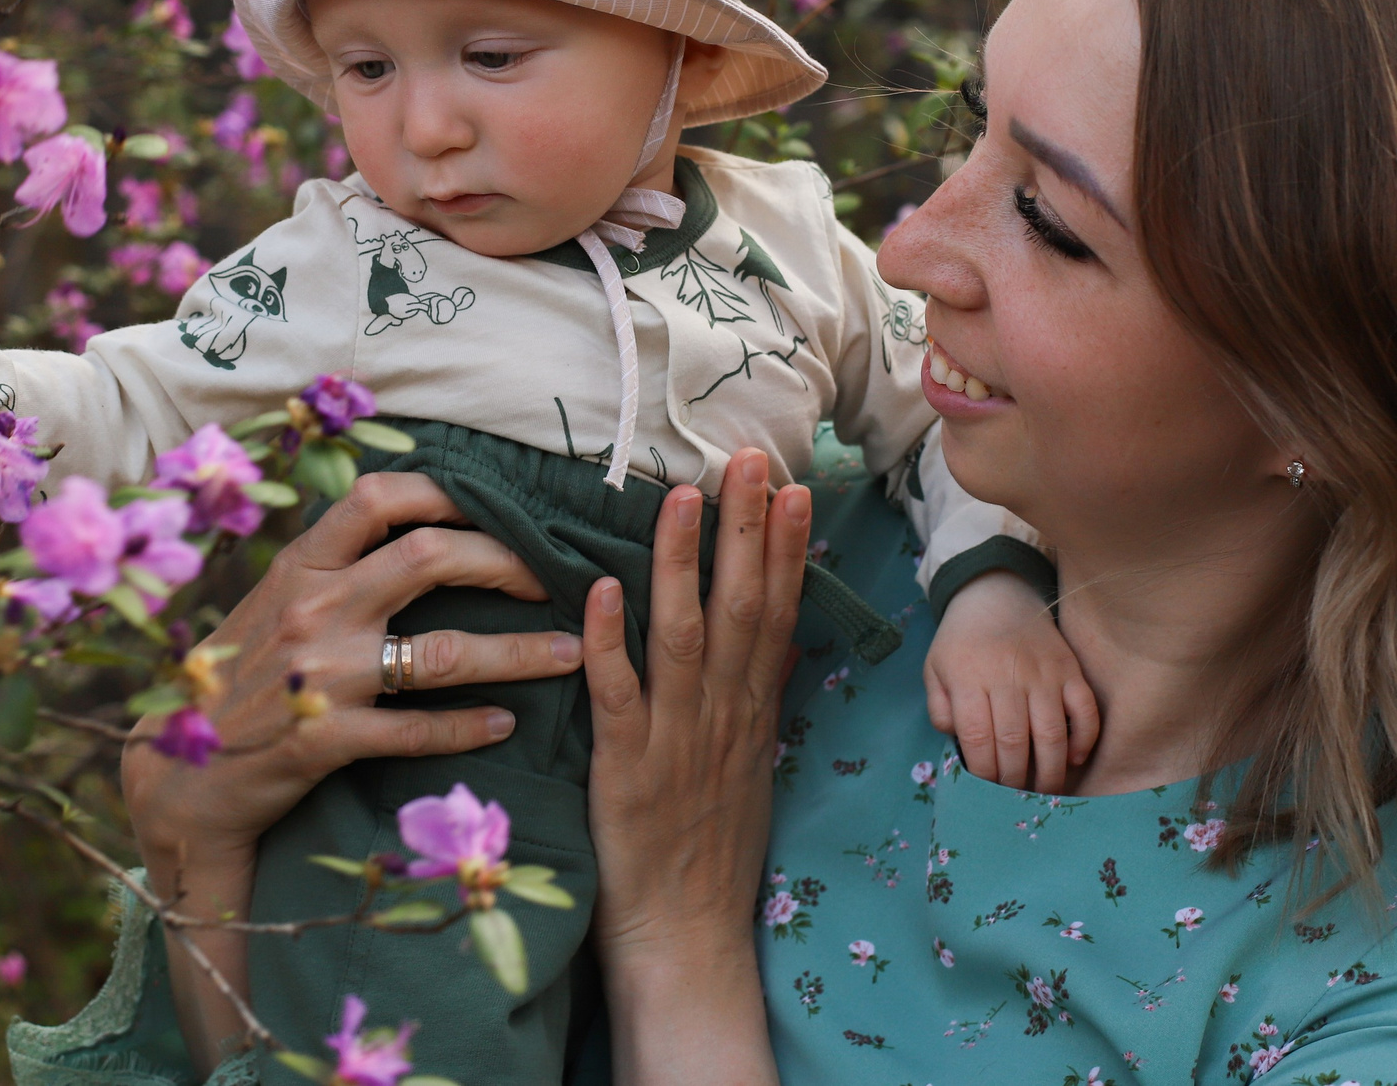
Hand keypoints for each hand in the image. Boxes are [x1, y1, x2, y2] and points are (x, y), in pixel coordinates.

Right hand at [119, 471, 583, 1071]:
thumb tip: (404, 520)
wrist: (179, 779)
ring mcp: (321, 676)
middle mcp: (313, 608)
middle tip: (554, 580)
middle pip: (431, 557)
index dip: (447, 491)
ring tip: (572, 655)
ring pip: (444, 653)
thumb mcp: (271, 605)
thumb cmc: (238, 682)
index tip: (499, 504)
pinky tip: (505, 725)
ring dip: (519, 653)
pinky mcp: (326, 740)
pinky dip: (470, 727)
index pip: (378, 498)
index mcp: (300, 565)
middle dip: (507, 562)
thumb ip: (330, 566)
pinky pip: (418, 730)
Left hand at [582, 448, 806, 1085]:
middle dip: (747, 530)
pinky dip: (610, 641)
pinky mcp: (626, 770)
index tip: (793, 485)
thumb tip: (765, 632)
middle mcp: (723, 715)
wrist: (688, 937)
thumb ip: (751, 695)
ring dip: (682, 562)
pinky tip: (603, 589)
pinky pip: (617, 696)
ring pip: (682, 635)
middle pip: (741, 607)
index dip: (785, 547)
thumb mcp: (748, 763)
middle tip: (750, 459)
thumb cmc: (709, 847)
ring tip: (683, 497)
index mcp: (751, 711)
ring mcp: (676, 740)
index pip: (776, 612)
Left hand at [924, 571, 1098, 792]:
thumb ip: (940, 708)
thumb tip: (958, 742)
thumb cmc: (962, 641)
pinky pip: (1085, 710)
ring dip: (1049, 771)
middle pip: (1013, 742)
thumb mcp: (935, 669)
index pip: (977, 738)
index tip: (986, 789)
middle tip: (1014, 797)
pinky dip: (1083, 739)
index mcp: (968, 677)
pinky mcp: (1069, 669)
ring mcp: (1042, 672)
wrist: (995, 594)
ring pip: (1051, 733)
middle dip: (1013, 779)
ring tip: (1044, 791)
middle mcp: (1007, 676)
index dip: (983, 772)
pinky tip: (1073, 758)